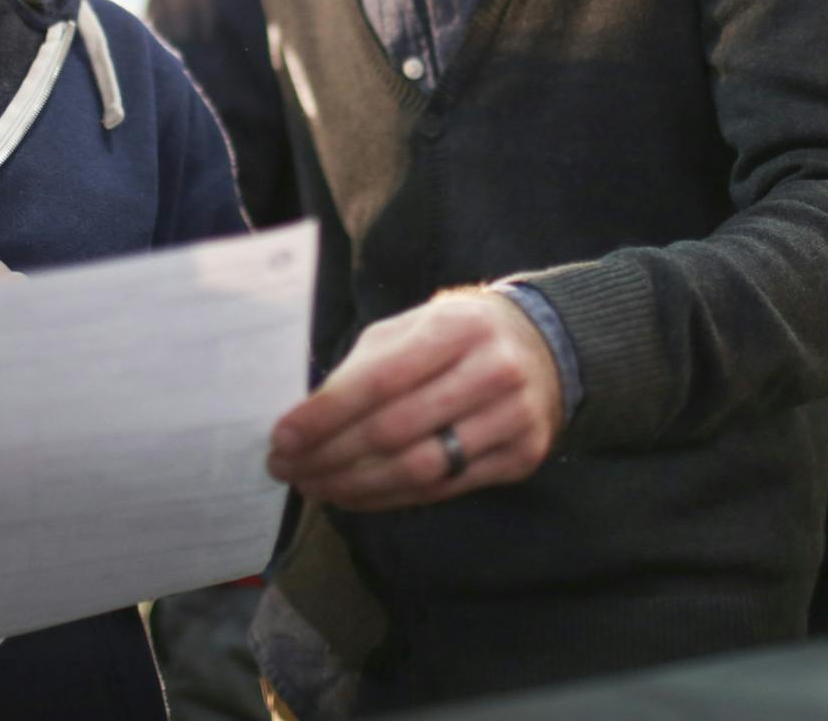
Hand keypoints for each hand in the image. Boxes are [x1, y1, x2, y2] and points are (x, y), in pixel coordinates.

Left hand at [267, 290, 561, 511]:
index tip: (282, 438)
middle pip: (395, 430)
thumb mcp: (411, 329)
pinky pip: (444, 490)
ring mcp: (513, 418)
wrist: (545, 347)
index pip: (380, 380)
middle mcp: (492, 372)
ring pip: (420, 469)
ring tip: (314, 487)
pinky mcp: (521, 457)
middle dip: (330, 456)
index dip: (326, 414)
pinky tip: (356, 495)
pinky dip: (391, 498)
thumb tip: (305, 421)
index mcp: (456, 328)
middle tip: (287, 469)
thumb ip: (361, 368)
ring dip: (355, 486)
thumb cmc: (458, 336)